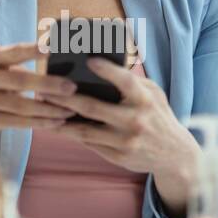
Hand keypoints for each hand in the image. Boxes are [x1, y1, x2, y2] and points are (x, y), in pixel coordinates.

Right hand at [0, 42, 75, 185]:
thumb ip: (19, 62)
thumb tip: (59, 62)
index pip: (14, 52)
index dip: (33, 51)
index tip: (52, 49)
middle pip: (20, 81)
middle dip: (49, 84)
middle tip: (72, 87)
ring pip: (22, 106)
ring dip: (50, 109)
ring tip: (71, 109)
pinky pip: (20, 123)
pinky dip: (41, 123)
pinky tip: (57, 121)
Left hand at [46, 57, 197, 217]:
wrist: (174, 155)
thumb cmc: (157, 115)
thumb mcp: (153, 94)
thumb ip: (131, 82)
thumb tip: (100, 66)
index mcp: (145, 100)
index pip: (125, 81)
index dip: (107, 70)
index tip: (88, 60)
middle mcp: (136, 121)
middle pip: (94, 108)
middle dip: (65, 98)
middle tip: (44, 88)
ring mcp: (126, 141)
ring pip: (86, 130)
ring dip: (61, 119)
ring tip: (43, 107)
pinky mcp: (119, 157)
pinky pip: (90, 144)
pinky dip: (72, 134)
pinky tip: (56, 124)